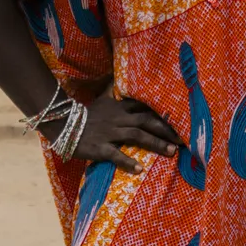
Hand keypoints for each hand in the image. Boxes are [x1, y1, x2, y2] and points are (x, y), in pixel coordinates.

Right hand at [55, 93, 184, 171]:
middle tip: (182, 139)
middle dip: (165, 130)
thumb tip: (117, 76)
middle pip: (146, 121)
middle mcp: (118, 118)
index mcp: (119, 108)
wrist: (63, 125)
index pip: (145, 108)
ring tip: (171, 152)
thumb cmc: (86, 115)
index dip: (163, 114)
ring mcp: (110, 133)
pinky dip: (128, 161)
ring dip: (155, 144)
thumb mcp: (101, 99)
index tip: (180, 121)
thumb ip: (112, 89)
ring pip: (136, 136)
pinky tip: (140, 168)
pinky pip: (115, 154)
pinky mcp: (100, 147)